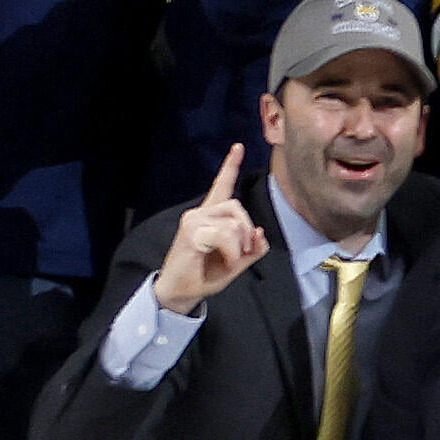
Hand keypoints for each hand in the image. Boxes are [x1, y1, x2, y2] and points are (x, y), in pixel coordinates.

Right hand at [150, 144, 263, 309]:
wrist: (179, 292)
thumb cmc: (205, 275)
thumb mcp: (237, 262)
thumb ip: (252, 248)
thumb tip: (260, 233)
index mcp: (210, 216)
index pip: (221, 186)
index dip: (230, 166)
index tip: (239, 147)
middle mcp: (199, 213)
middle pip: (238, 207)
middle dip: (247, 232)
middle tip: (242, 254)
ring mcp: (193, 221)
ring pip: (234, 223)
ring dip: (239, 245)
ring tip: (230, 259)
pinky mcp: (191, 232)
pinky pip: (225, 235)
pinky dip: (232, 251)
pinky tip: (225, 260)